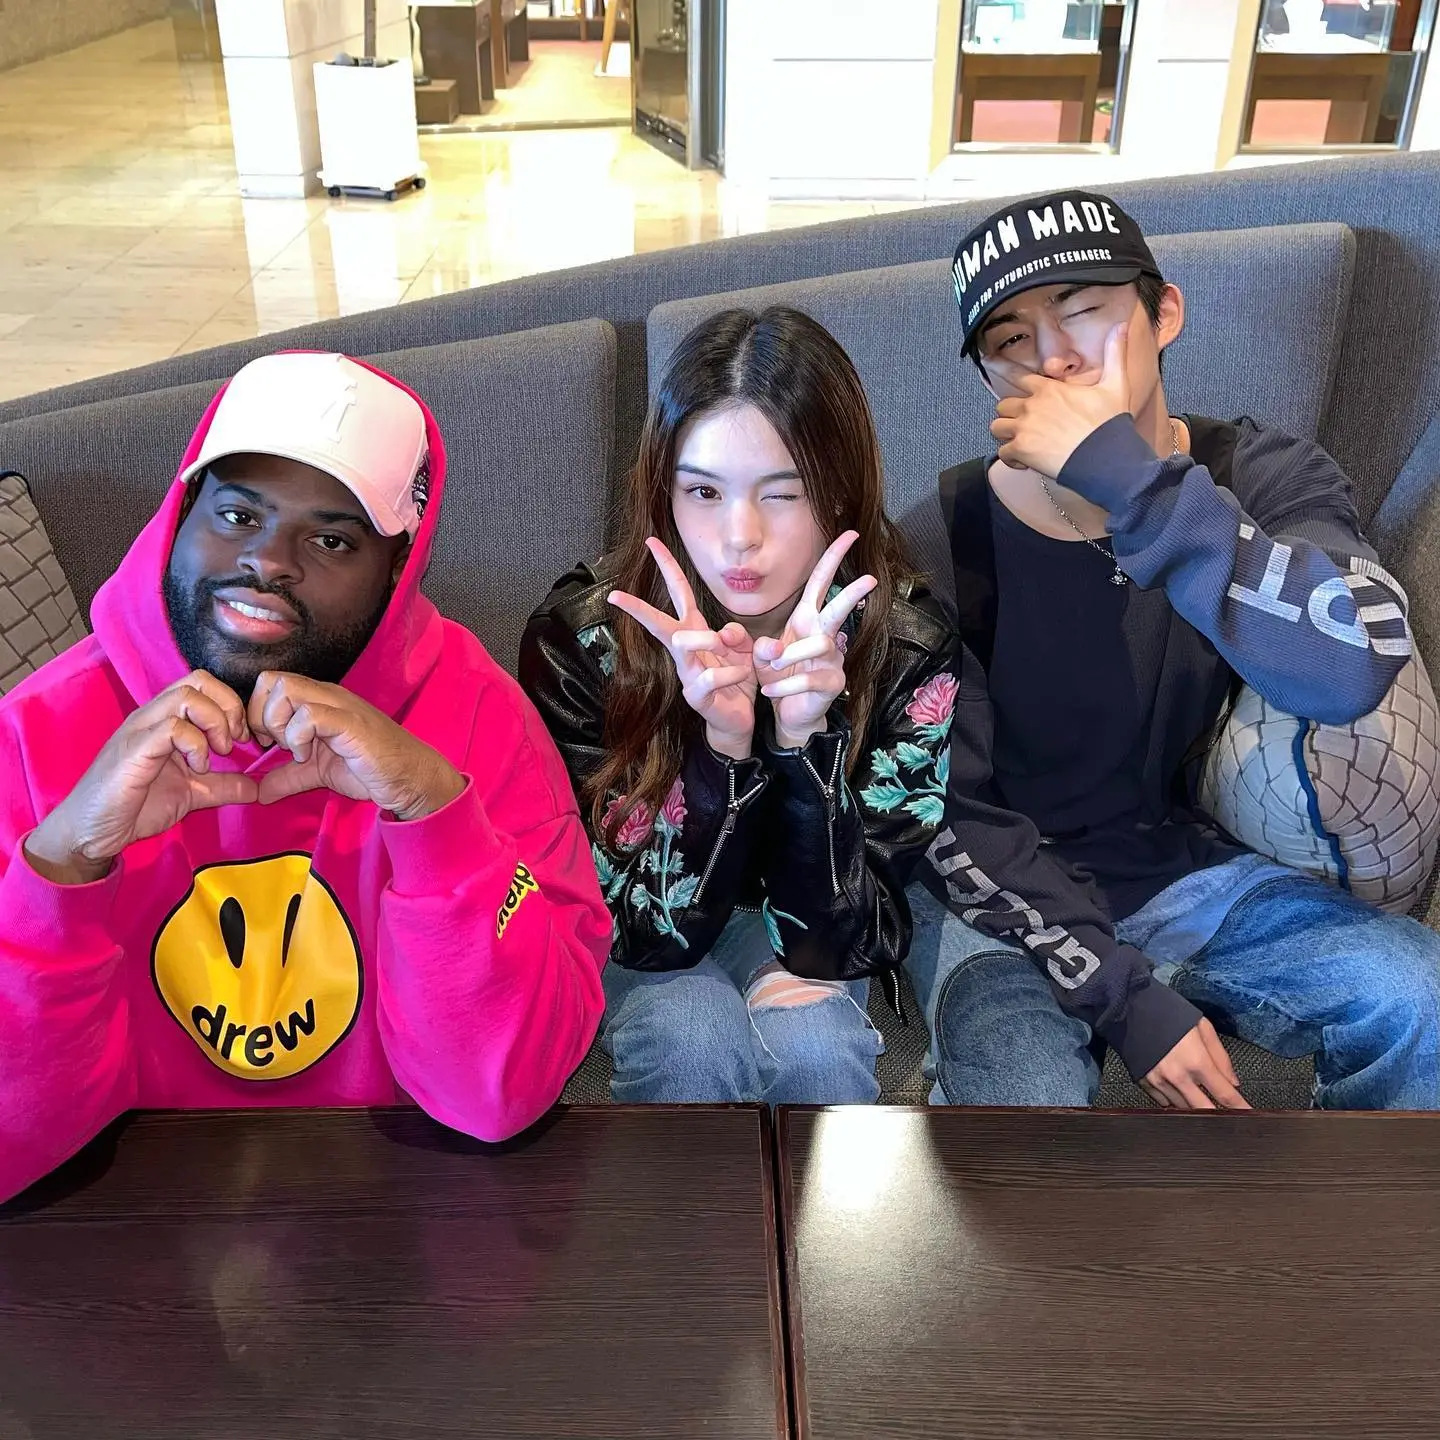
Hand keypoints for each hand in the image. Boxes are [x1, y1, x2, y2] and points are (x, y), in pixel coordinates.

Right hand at [25, 670, 256, 884]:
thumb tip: (258, 787)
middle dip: (229, 707)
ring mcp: (142, 730)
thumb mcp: (193, 794)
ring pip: (187, 696)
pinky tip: (198, 768)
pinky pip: (172, 727)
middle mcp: (153, 716)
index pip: (204, 685)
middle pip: (199, 680)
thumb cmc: (135, 807)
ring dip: (215, 723)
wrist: (92, 832)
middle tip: (234, 742)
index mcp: (166, 720)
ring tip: (217, 754)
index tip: (243, 739)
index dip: (232, 706)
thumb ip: (224, 786)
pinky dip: (196, 745)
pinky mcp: (134, 749)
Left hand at [249, 673, 462, 820]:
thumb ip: (287, 777)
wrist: (408, 778)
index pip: (269, 683)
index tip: (267, 744)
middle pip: (271, 680)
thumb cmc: (369, 770)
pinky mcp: (349, 722)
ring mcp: (338, 705)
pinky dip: (298, 737)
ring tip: (295, 750)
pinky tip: (308, 756)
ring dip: (279, 724)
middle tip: (277, 745)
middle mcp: (325, 694)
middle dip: (262, 716)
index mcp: (317, 699)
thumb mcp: (317, 773)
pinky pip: (309, 714)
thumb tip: (257, 792)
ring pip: (286, 690)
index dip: (257, 712)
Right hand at [608, 537, 756, 759]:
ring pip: (681, 644)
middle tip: (617, 596)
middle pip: (659, 622)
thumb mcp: (745, 648)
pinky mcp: (696, 696)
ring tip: (723, 642)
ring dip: (703, 638)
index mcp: (696, 630)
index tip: (651, 541)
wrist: (739, 718)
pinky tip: (742, 675)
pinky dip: (730, 672)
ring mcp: (686, 673)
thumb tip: (724, 630)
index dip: (667, 566)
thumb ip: (738, 633)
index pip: (679, 592)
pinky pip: (710, 677)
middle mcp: (685, 650)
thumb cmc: (738, 678)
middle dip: (638, 608)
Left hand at [753, 530, 875, 748]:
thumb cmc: (778, 676)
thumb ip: (760, 646)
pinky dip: (785, 686)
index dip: (833, 558)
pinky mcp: (831, 683)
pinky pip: (810, 678)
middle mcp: (823, 635)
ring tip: (772, 666)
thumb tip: (772, 648)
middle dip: (852, 594)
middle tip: (869, 579)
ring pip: (819, 645)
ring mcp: (832, 659)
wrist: (787, 711)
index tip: (849, 534)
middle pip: (839, 609)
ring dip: (791, 654)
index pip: (821, 583)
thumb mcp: (761, 656)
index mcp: (806, 619)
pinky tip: (769, 692)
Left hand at [990, 323, 1133, 477]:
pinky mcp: (1021, 449)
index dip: (1002, 368)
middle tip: (1022, 423)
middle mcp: (1031, 405)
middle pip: (1003, 404)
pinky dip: (1011, 458)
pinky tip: (1024, 462)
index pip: (1017, 375)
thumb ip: (1114, 355)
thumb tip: (1121, 325)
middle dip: (1010, 413)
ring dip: (1005, 434)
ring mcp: (1024, 428)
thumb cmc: (1109, 423)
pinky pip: (1003, 453)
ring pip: (997, 427)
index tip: (988, 361)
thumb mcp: (1116, 385)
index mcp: (1049, 389)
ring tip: (1020, 441)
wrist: (1106, 456)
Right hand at [1143, 1018, 1250, 1110]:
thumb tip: (1233, 1082)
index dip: (1240, 1107)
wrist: (1129, 1006)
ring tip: (1200, 1097)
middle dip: (1218, 1115)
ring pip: (1184, 1108)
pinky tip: (1179, 1092)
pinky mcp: (1143, 1082)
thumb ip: (1220, 1056)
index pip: (1225, 1094)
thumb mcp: (1202, 1026)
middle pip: (1205, 1110)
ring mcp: (1159, 1082)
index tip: (1249, 1114)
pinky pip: (1164, 1103)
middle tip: (1226, 1114)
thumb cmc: (1167, 1011)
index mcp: (1196, 1060)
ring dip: (1195, 1106)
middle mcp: (1178, 1076)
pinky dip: (1175, 1101)